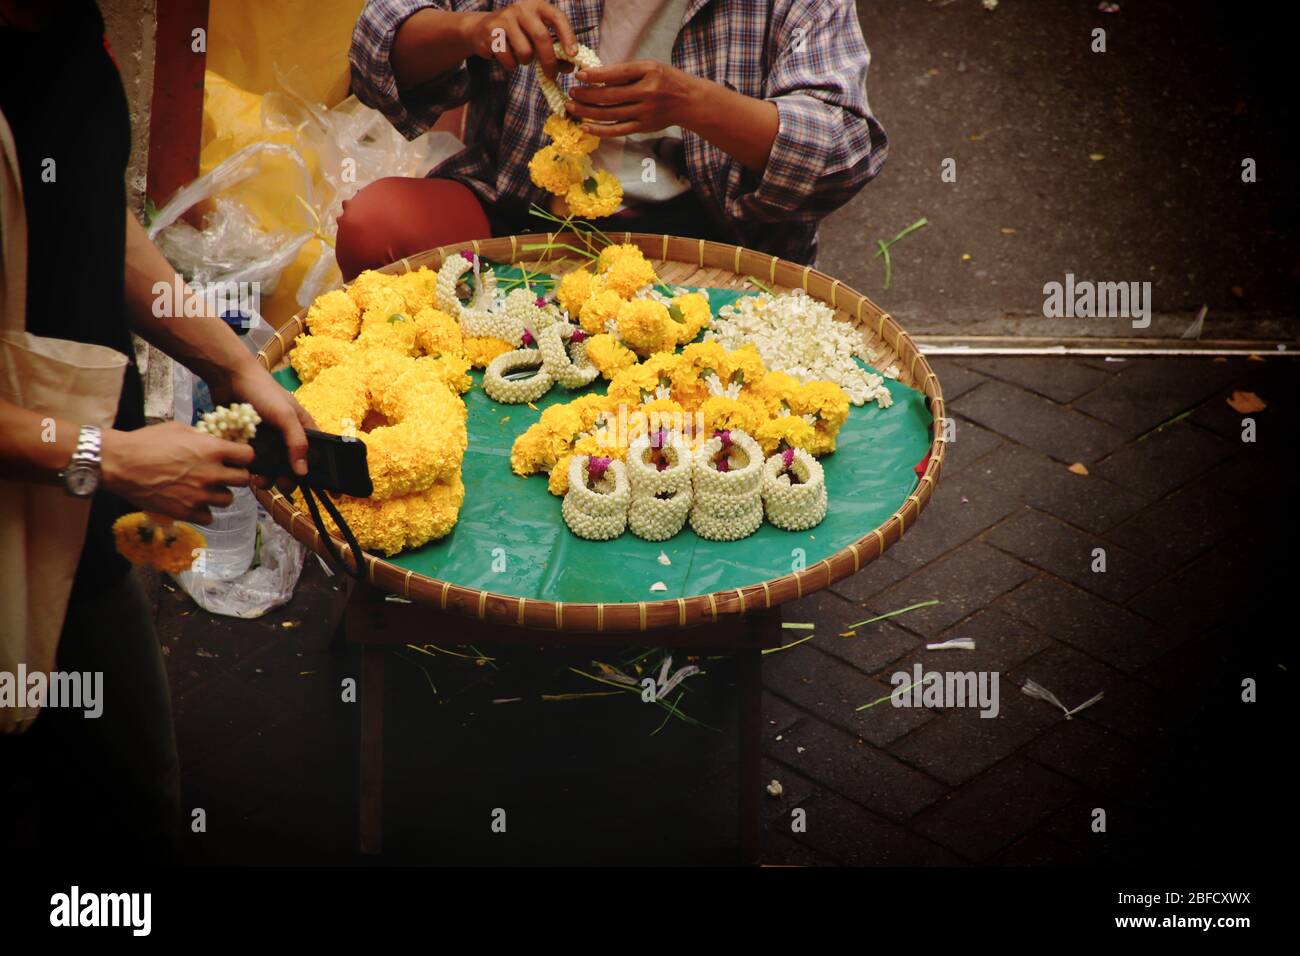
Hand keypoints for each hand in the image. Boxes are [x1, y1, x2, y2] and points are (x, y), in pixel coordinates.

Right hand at [101, 422, 254, 524]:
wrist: (120, 464)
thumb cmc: (146, 442)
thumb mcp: (179, 429)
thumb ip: (202, 438)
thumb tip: (213, 442)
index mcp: (212, 449)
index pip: (249, 456)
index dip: (244, 456)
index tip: (237, 457)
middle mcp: (212, 473)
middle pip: (243, 480)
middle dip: (235, 475)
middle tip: (223, 474)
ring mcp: (200, 495)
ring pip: (228, 500)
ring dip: (219, 494)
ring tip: (205, 488)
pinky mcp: (187, 512)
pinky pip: (209, 517)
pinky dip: (204, 511)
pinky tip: (194, 503)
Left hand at [211, 362, 316, 488]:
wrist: (229, 376)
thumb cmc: (263, 391)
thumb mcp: (285, 416)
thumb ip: (297, 442)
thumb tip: (303, 472)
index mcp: (302, 427)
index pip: (315, 453)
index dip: (316, 469)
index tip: (317, 486)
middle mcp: (286, 434)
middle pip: (292, 463)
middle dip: (287, 477)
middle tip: (281, 485)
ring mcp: (267, 438)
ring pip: (271, 464)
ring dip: (267, 475)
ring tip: (258, 480)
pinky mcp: (249, 439)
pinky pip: (253, 459)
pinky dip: (251, 467)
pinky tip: (247, 472)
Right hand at [462, 0, 577, 77]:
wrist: (483, 29)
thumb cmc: (519, 34)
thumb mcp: (537, 37)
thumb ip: (554, 50)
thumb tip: (569, 68)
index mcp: (538, 6)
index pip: (557, 17)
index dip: (567, 36)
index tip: (573, 54)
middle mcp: (522, 8)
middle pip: (541, 37)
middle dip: (549, 60)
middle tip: (552, 75)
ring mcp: (505, 19)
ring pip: (524, 51)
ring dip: (526, 61)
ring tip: (521, 56)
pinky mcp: (491, 33)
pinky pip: (509, 59)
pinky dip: (511, 64)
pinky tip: (507, 56)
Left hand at [567, 59, 701, 137]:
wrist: (688, 101)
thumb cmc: (665, 80)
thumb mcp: (650, 67)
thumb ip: (627, 72)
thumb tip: (596, 77)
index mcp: (649, 72)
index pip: (618, 74)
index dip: (597, 75)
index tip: (579, 75)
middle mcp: (647, 93)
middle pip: (610, 96)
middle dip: (587, 95)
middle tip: (571, 92)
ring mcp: (645, 112)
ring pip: (610, 114)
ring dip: (588, 111)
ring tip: (572, 107)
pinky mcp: (642, 127)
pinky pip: (617, 130)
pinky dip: (600, 129)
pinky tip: (585, 126)